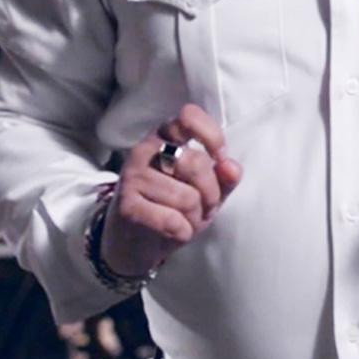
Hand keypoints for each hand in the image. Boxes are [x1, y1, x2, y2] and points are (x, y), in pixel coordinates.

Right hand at [101, 104, 243, 277]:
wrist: (135, 241)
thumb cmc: (174, 208)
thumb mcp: (205, 190)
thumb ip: (223, 177)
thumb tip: (232, 167)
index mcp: (165, 137)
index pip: (189, 117)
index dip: (213, 137)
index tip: (220, 158)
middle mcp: (145, 149)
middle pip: (197, 164)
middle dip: (211, 194)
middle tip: (204, 207)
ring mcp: (133, 176)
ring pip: (188, 198)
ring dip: (195, 218)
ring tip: (185, 220)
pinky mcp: (127, 206)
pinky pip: (172, 220)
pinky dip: (182, 232)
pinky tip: (172, 232)